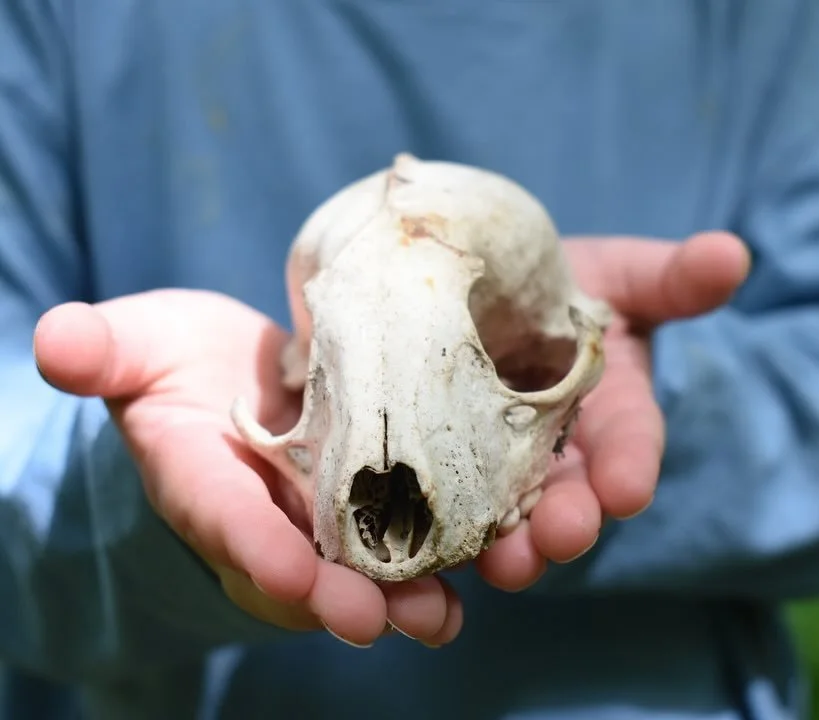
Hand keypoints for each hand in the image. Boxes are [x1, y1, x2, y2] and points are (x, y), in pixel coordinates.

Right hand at [33, 290, 460, 647]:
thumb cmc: (181, 366)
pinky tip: (486, 575)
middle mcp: (270, 518)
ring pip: (368, 570)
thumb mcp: (140, 349)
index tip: (287, 571)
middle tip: (375, 619)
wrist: (240, 383)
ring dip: (406, 597)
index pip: (223, 520)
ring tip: (440, 617)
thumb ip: (104, 352)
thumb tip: (56, 341)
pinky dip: (450, 559)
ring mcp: (328, 520)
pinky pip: (415, 539)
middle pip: (305, 569)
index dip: (253, 547)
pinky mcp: (381, 503)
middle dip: (339, 597)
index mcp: (206, 482)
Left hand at [475, 231, 750, 589]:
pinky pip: (447, 512)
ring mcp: (506, 472)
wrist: (488, 296)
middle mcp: (565, 455)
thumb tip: (730, 254)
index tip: (628, 489)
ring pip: (513, 520)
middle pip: (573, 498)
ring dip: (513, 547)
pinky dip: (443, 534)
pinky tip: (431, 554)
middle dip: (571, 520)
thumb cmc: (562, 285)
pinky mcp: (450, 478)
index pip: (631, 444)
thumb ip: (673, 278)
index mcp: (613, 413)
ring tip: (506, 565)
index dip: (631, 466)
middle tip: (563, 536)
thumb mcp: (621, 276)